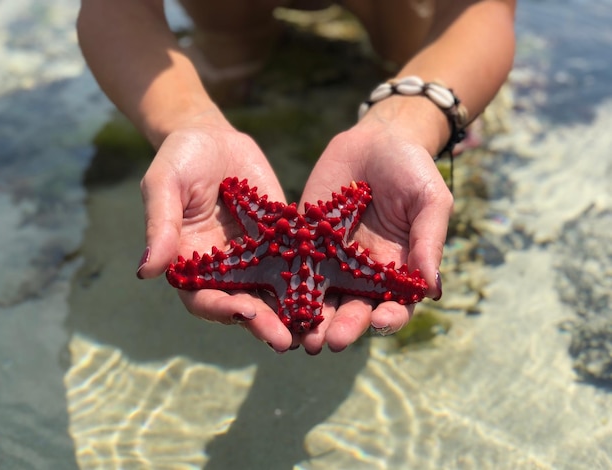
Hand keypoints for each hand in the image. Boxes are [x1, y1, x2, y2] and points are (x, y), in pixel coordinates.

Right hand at [136, 114, 294, 350]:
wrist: (213, 137)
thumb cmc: (179, 160)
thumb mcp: (164, 186)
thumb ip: (160, 226)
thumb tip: (146, 270)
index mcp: (192, 265)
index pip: (203, 298)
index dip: (221, 308)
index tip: (244, 310)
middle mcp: (225, 269)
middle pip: (242, 304)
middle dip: (263, 323)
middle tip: (285, 341)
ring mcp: (255, 258)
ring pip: (273, 292)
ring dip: (291, 311)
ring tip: (312, 328)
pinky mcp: (281, 241)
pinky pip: (296, 262)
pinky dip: (312, 279)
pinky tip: (332, 291)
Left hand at [299, 118, 452, 352]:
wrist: (376, 139)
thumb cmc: (412, 170)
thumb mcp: (429, 201)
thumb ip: (429, 241)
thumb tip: (434, 289)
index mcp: (396, 270)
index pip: (394, 305)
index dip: (388, 317)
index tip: (380, 321)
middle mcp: (362, 273)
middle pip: (353, 309)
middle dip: (344, 326)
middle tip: (331, 341)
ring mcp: (330, 260)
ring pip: (321, 297)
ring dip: (311, 319)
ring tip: (300, 337)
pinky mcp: (304, 242)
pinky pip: (294, 266)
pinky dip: (285, 286)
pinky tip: (275, 301)